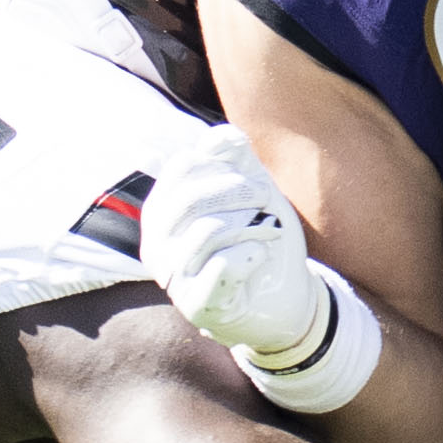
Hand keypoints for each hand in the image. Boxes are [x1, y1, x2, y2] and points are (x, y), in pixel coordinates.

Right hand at [140, 124, 324, 356]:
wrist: (286, 297)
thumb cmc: (260, 237)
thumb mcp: (253, 189)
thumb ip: (236, 158)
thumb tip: (221, 135)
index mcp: (162, 211)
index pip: (182, 168)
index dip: (224, 166)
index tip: (255, 179)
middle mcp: (156, 245)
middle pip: (191, 198)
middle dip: (240, 193)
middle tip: (268, 202)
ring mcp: (173, 279)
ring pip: (207, 231)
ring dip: (252, 225)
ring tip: (269, 231)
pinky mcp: (196, 307)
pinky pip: (222, 265)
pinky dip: (251, 254)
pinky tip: (258, 257)